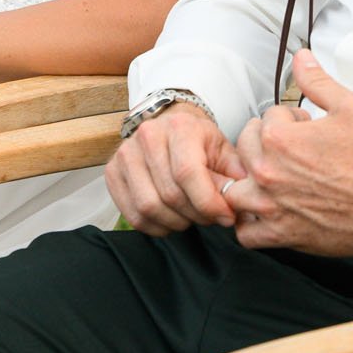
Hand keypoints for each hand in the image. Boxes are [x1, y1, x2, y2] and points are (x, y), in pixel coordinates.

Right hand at [104, 102, 244, 234]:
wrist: (169, 125)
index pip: (187, 173)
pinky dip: (155, 227)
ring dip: (176, 223)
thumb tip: (239, 206)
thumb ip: (233, 177)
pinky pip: (132, 215)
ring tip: (191, 218)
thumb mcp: (223, 150)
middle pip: (170, 194)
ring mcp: (125, 154)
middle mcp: (147, 136)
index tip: (226, 217)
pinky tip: (171, 220)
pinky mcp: (112, 172)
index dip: (209, 202)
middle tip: (210, 218)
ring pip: (149, 207)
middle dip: (196, 216)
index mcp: (179, 127)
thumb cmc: (199, 141)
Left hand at [222, 50, 352, 256]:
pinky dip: (252, 224)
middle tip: (292, 150)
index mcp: (279, 140)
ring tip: (272, 179)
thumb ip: (318, 81)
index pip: (266, 118)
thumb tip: (301, 58)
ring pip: (235, 190)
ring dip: (249, 182)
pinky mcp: (280, 235)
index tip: (307, 130)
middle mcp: (268, 173)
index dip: (288, 121)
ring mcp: (271, 206)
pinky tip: (270, 212)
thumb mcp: (350, 108)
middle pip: (244, 148)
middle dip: (266, 144)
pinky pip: (246, 234)